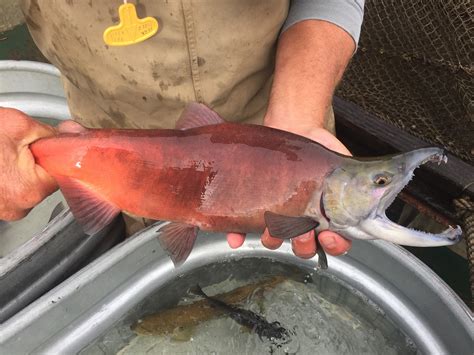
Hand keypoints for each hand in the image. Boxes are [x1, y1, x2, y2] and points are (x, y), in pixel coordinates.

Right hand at [0, 108, 83, 220]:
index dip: (59, 156)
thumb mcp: (18, 125)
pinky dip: (7, 178)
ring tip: (2, 155)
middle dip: (38, 162)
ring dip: (21, 170)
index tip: (50, 146)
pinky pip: (10, 191)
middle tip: (17, 146)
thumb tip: (71, 136)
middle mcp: (18, 208)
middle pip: (45, 181)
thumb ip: (51, 134)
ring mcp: (3, 212)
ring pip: (27, 186)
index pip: (64, 174)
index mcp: (30, 189)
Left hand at [226, 125, 351, 257]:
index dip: (333, 246)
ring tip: (275, 225)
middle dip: (303, 244)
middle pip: (303, 248)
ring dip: (274, 239)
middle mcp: (302, 221)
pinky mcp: (256, 206)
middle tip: (304, 230)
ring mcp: (278, 215)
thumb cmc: (321, 150)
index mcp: (326, 218)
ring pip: (275, 241)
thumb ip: (360, 180)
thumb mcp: (344, 167)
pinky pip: (244, 228)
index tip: (330, 236)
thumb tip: (386, 181)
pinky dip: (239, 235)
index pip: (334, 244)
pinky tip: (235, 238)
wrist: (294, 127)